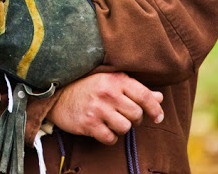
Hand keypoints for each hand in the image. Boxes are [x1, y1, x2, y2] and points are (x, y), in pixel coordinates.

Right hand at [46, 72, 163, 144]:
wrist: (59, 94)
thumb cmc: (88, 86)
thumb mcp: (111, 81)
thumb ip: (135, 89)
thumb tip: (159, 98)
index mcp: (115, 79)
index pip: (144, 95)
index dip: (155, 108)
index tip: (158, 117)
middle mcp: (108, 93)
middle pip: (136, 114)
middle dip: (134, 118)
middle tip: (124, 115)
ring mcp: (98, 108)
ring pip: (125, 128)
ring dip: (121, 128)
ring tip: (112, 121)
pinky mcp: (89, 123)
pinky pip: (111, 138)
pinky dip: (110, 137)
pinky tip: (103, 128)